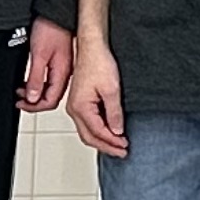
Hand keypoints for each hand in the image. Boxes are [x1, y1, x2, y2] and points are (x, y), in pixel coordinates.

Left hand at [18, 18, 72, 112]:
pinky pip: (50, 79)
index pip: (50, 100)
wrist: (56, 14)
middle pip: (51, 97)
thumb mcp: (39, 55)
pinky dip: (39, 83)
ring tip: (21, 90)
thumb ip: (36, 78)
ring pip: (50, 89)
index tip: (21, 103)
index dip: (34, 106)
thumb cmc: (50, 29)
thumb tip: (32, 98)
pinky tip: (30, 80)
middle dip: (33, 101)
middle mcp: (65, 73)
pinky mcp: (60, 62)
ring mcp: (63, 68)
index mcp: (63, 73)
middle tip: (19, 99)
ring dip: (35, 92)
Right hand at [66, 37, 127, 155]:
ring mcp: (76, 105)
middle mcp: (74, 109)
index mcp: (80, 107)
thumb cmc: (98, 63)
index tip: (125, 146)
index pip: (97, 132)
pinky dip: (99, 131)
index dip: (112, 142)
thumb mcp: (112, 90)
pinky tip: (109, 132)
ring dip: (102, 140)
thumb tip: (117, 130)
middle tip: (122, 152)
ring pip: (87, 131)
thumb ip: (114, 112)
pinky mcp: (80, 101)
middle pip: (89, 137)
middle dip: (106, 146)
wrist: (91, 47)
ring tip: (117, 146)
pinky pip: (88, 122)